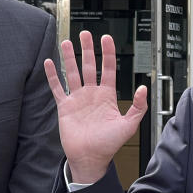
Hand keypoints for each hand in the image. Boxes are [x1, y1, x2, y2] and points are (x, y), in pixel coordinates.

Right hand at [44, 30, 147, 182]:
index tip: (106, 38)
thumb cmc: (109, 145)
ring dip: (69, 58)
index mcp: (107, 96)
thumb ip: (138, 107)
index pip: (108, 69)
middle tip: (84, 34)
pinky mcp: (65, 107)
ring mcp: (78, 99)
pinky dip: (52, 76)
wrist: (90, 159)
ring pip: (73, 73)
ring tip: (66, 42)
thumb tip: (143, 88)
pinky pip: (58, 88)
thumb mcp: (129, 126)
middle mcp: (92, 94)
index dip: (107, 53)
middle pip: (89, 66)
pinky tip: (49, 62)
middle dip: (87, 49)